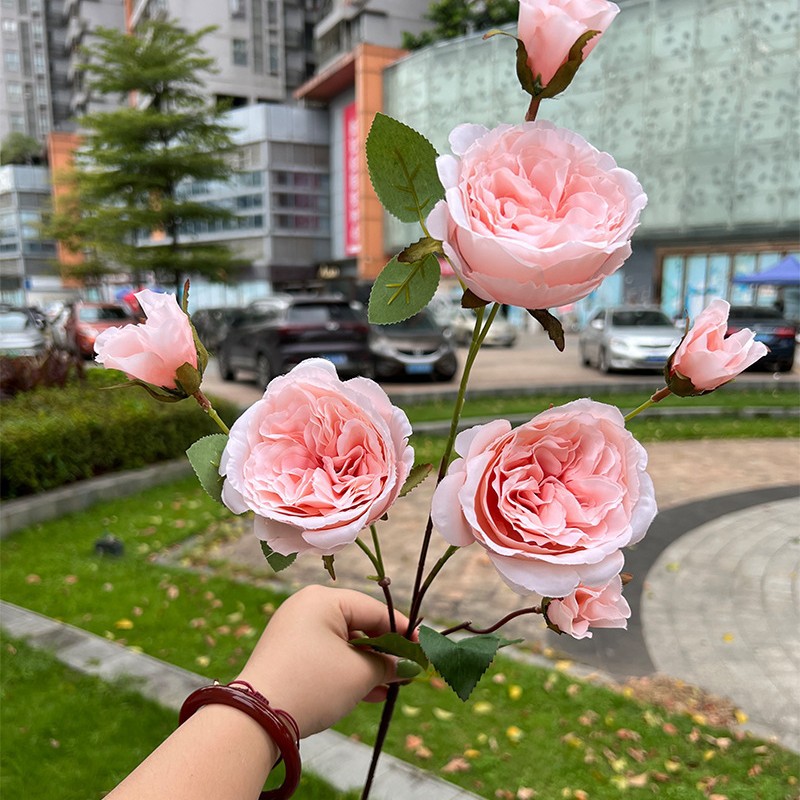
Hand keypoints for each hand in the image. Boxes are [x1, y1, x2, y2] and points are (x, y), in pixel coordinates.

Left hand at [236, 585, 411, 736]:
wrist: (256, 718)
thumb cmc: (314, 684)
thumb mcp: (359, 674)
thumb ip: (388, 665)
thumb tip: (408, 666)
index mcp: (323, 599)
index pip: (374, 610)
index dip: (402, 631)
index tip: (423, 650)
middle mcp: (307, 607)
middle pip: (358, 625)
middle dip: (384, 652)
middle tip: (408, 671)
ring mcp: (294, 631)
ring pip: (342, 644)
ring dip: (368, 666)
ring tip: (391, 687)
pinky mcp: (287, 654)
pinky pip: (326, 656)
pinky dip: (347, 671)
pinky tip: (370, 694)